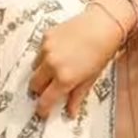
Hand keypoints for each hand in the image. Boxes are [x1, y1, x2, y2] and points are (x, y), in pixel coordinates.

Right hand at [30, 3, 127, 119]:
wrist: (103, 24)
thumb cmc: (102, 52)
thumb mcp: (91, 78)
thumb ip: (77, 96)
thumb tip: (71, 113)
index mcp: (64, 78)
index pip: (45, 100)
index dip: (42, 109)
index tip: (43, 113)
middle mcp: (52, 65)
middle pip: (34, 85)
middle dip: (39, 90)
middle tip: (48, 90)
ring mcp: (46, 49)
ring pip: (34, 68)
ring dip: (41, 72)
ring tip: (56, 69)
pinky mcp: (46, 36)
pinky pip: (39, 52)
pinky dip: (45, 56)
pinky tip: (59, 53)